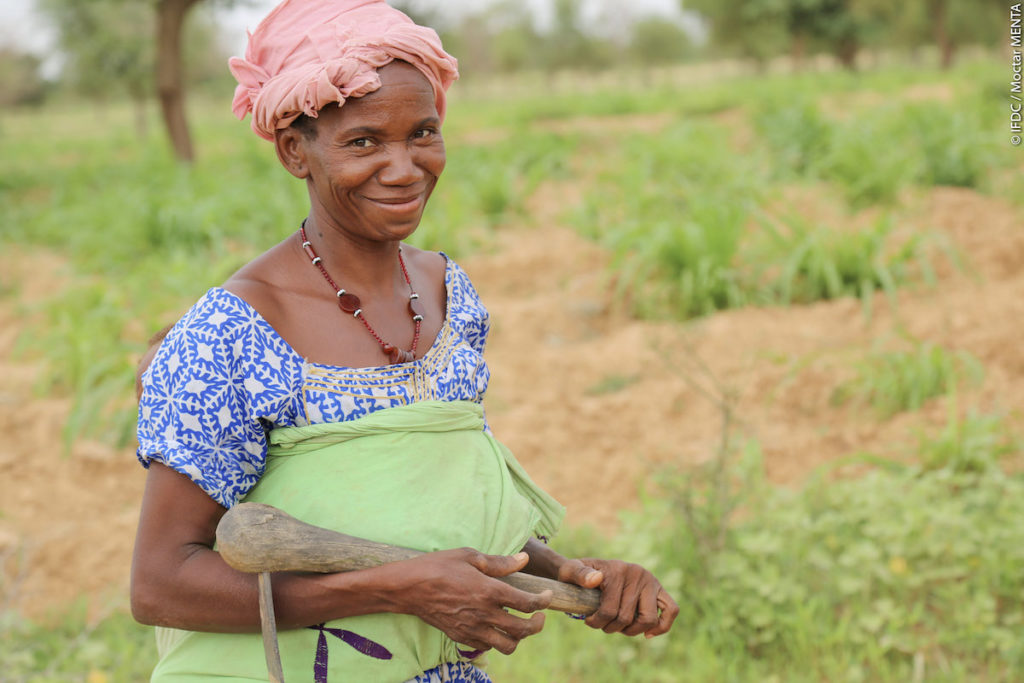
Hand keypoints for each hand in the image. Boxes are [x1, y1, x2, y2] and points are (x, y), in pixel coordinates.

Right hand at [388, 548, 552, 654]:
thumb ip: (500, 562)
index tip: (548, 595)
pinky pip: (487, 647)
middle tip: (539, 615)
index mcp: (489, 591)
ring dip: (519, 637)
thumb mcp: (469, 556)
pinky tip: (494, 627)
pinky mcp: (461, 637)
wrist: (408, 588)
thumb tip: (523, 559)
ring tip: (519, 625)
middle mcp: (484, 614)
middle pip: (523, 630)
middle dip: (538, 624)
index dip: (544, 600)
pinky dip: (497, 640)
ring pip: (507, 645)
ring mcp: (472, 629)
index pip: (528, 603)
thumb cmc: (438, 566)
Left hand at [557, 558, 677, 637]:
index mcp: (617, 569)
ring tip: (619, 627)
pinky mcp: (660, 589)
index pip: (610, 610)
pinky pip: (671, 610)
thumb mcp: (570, 570)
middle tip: (602, 624)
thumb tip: (596, 579)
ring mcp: (651, 581)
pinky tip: (647, 634)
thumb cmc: (578, 574)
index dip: (597, 622)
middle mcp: (638, 574)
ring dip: (632, 630)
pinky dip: (662, 626)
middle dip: (611, 628)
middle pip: (627, 618)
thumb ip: (578, 573)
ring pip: (648, 619)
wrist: (589, 568)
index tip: (588, 621)